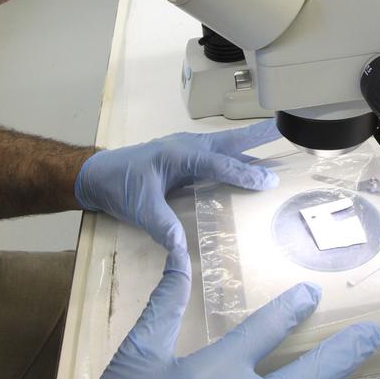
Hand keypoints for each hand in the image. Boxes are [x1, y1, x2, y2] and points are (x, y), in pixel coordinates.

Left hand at [74, 121, 279, 257]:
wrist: (96, 175)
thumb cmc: (118, 185)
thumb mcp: (139, 207)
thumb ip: (161, 225)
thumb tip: (181, 248)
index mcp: (177, 154)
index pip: (218, 164)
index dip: (243, 173)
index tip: (267, 181)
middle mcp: (185, 147)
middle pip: (228, 143)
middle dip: (256, 138)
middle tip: (283, 130)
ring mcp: (185, 151)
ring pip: (223, 149)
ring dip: (248, 150)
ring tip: (276, 152)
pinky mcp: (183, 160)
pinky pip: (215, 158)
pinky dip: (234, 160)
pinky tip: (246, 169)